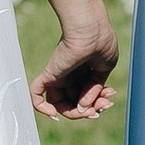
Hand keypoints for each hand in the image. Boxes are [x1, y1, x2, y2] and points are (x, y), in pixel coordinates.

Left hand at [33, 0, 118, 120]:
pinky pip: (36, 96)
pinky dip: (42, 108)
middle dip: (91, 110)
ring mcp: (59, 76)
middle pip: (75, 102)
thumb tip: (85, 107)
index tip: (108, 101)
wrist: (91, 30)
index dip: (97, 103)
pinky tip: (54, 115)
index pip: (86, 96)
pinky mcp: (49, 75)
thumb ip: (95, 90)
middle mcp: (71, 75)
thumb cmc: (101, 42)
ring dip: (77, 113)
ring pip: (60, 104)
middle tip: (103, 107)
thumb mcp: (105, 69)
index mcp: (84, 72)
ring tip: (92, 109)